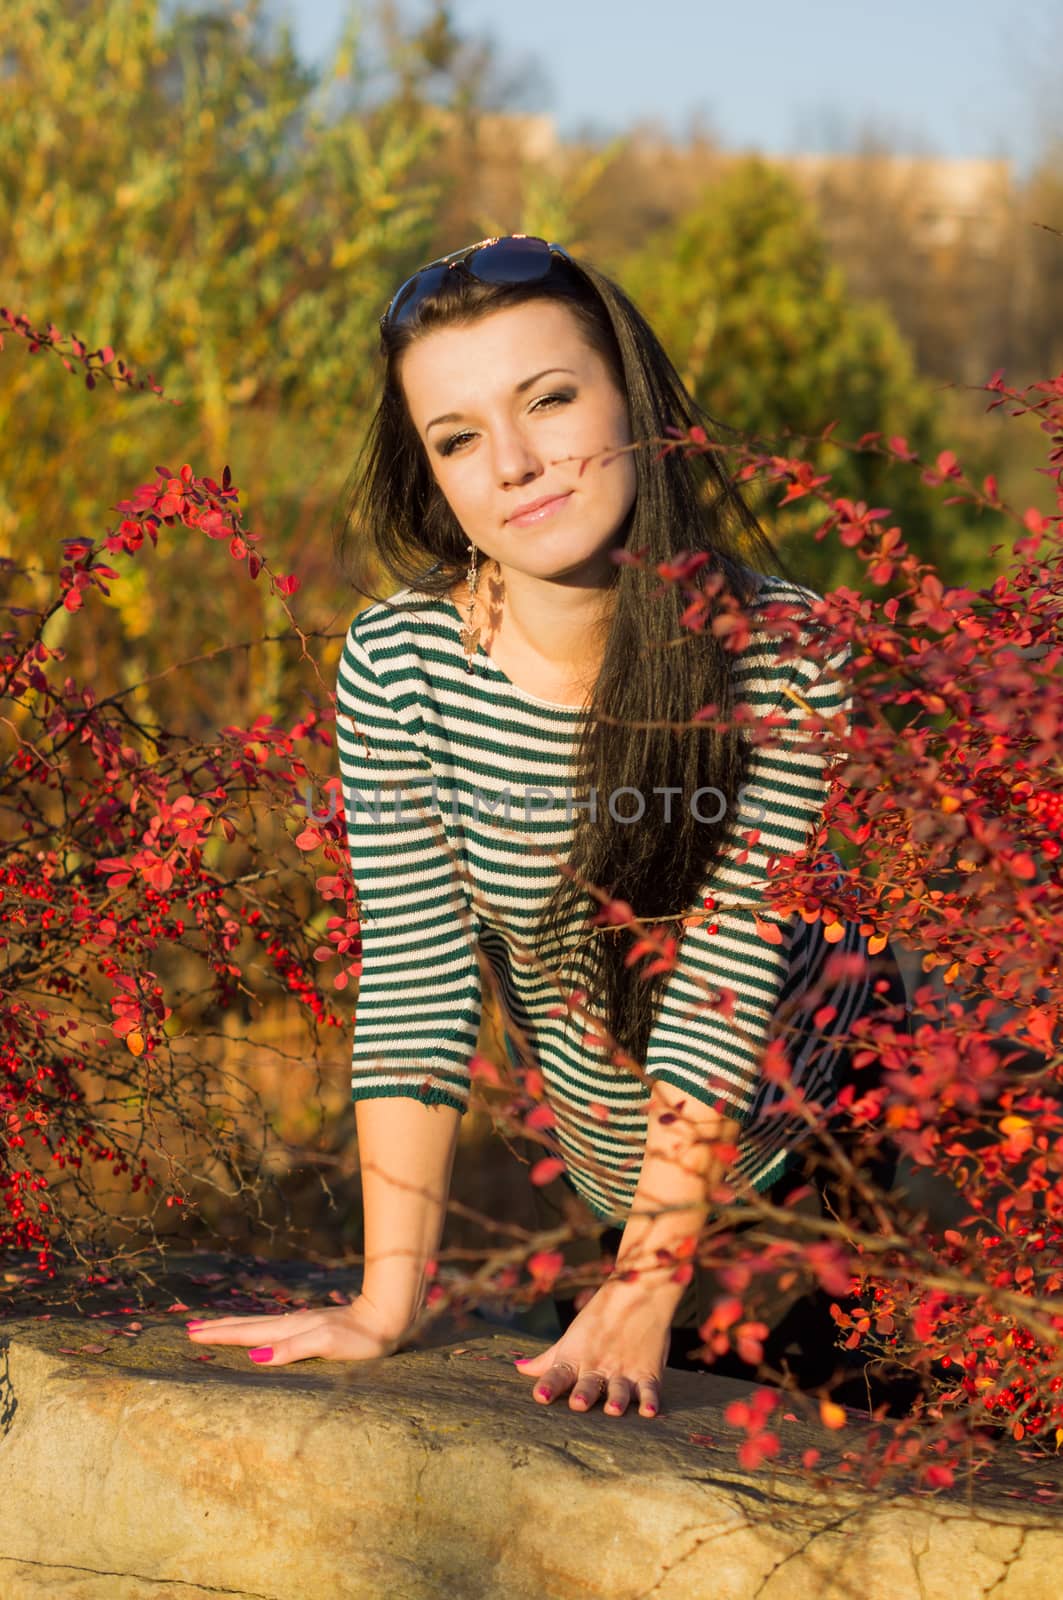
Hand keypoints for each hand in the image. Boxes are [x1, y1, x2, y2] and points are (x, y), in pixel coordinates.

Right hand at [185, 1290, 415, 1366]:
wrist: (388, 1317)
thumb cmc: (361, 1337)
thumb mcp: (326, 1345)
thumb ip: (291, 1349)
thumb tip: (254, 1356)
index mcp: (290, 1329)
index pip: (247, 1334)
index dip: (219, 1335)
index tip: (191, 1334)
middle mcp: (292, 1324)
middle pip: (248, 1326)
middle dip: (219, 1328)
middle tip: (190, 1329)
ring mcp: (302, 1324)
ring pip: (260, 1325)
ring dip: (235, 1327)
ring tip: (215, 1327)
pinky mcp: (313, 1327)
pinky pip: (275, 1329)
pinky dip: (258, 1331)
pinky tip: (260, 1334)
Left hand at [513, 1277, 671, 1418]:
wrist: (638, 1292)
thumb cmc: (599, 1319)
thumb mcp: (571, 1338)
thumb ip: (548, 1359)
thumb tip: (519, 1368)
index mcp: (576, 1358)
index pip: (559, 1374)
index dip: (549, 1385)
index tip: (540, 1396)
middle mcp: (598, 1366)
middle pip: (589, 1384)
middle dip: (584, 1394)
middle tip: (579, 1404)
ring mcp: (624, 1370)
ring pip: (620, 1389)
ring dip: (617, 1400)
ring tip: (614, 1410)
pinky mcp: (648, 1372)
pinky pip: (650, 1389)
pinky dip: (651, 1401)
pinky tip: (650, 1412)